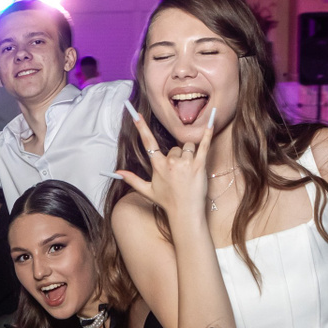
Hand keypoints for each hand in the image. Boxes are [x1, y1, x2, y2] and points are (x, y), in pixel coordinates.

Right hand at [113, 102, 216, 220]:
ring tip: (189, 171)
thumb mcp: (147, 190)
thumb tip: (118, 172)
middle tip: (179, 173)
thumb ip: (132, 179)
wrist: (185, 213)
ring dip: (189, 155)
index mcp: (158, 166)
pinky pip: (204, 145)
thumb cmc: (167, 202)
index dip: (142, 128)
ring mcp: (186, 163)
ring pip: (187, 147)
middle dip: (177, 156)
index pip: (148, 143)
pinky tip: (210, 122)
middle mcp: (171, 162)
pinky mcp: (200, 165)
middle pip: (174, 148)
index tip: (137, 115)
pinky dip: (207, 134)